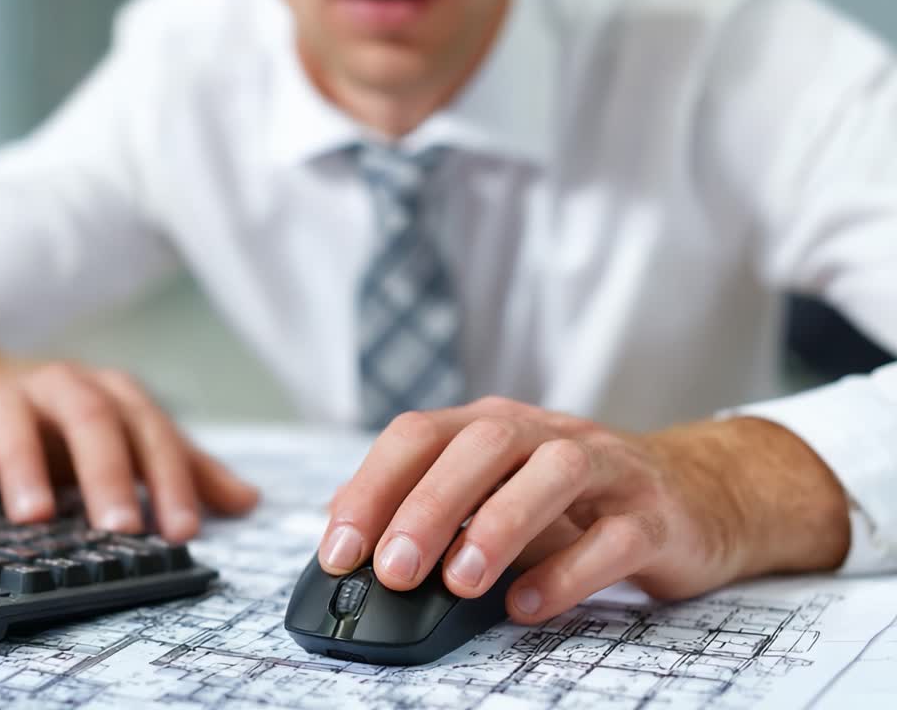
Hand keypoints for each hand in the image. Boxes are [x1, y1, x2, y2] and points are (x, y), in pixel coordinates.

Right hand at [0, 344, 259, 539]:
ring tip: (36, 517)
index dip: (170, 478)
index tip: (184, 530)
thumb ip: (180, 466)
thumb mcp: (122, 436)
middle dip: (108, 472)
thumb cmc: (58, 420)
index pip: (150, 431)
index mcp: (108, 394)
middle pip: (91, 419)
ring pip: (15, 421)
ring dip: (25, 466)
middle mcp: (58, 387)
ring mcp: (0, 398)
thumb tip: (247, 502)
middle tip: (121, 525)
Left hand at [319, 397, 849, 623]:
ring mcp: (606, 469)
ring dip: (498, 528)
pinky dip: (566, 574)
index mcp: (493, 426)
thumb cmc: (573, 501)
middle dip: (426, 508)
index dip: (371, 488)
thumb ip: (424, 505)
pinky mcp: (654, 516)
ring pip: (552, 475)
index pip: (419, 435)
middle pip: (480, 447)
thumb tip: (342, 532)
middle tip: (391, 572)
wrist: (694, 496)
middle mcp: (545, 434)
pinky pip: (613, 539)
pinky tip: (526, 607)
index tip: (338, 552)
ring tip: (458, 583)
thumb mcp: (491, 492)